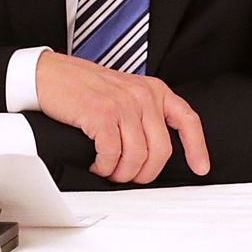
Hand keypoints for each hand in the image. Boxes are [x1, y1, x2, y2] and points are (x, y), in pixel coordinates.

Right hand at [35, 53, 210, 184]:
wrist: (50, 74)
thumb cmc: (85, 87)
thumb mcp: (127, 93)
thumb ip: (145, 113)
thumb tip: (154, 151)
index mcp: (155, 91)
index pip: (188, 121)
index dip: (197, 147)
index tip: (201, 167)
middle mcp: (144, 96)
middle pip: (161, 150)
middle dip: (146, 172)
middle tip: (130, 177)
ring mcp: (123, 105)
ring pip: (137, 156)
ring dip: (122, 173)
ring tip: (109, 171)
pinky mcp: (101, 115)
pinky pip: (112, 154)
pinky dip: (104, 167)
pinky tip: (97, 165)